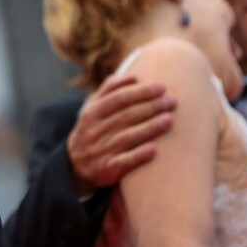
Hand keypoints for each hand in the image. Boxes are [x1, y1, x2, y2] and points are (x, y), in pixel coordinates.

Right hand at [66, 73, 175, 195]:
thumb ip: (108, 91)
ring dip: (150, 128)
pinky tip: (154, 150)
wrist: (74, 166)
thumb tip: (133, 76)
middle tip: (172, 101)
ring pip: (127, 137)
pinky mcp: (106, 169)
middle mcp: (94, 130)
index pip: (118, 98)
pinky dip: (138, 155)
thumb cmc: (92, 130)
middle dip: (151, 107)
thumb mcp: (92, 109)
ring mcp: (100, 150)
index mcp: (91, 112)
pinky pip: (124, 162)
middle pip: (126, 116)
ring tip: (169, 119)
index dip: (140, 92)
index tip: (161, 87)